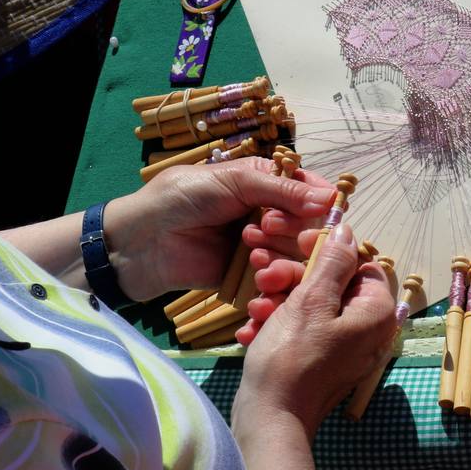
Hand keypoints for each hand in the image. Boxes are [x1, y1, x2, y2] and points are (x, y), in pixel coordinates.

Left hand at [103, 157, 335, 301]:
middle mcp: (268, 216)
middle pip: (307, 230)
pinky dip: (274, 287)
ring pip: (295, 259)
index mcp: (266, 184)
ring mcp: (259, 250)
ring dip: (280, 259)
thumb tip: (330, 199)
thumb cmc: (182, 199)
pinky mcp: (248, 280)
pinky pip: (275, 285)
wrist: (140, 242)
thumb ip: (280, 189)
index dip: (318, 203)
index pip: (309, 193)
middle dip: (293, 232)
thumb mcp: (232, 182)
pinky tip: (259, 283)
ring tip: (252, 258)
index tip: (320, 213)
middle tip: (262, 229)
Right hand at [232, 222, 395, 443]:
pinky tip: (252, 331)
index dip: (327, 250)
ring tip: (255, 310)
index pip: (360, 263)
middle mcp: (366, 330)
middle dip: (292, 278)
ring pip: (310, 306)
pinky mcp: (319, 361)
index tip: (296, 245)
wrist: (269, 421)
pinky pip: (301, 331)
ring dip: (278, 301)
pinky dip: (277, 326)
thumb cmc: (292, 358)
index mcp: (375, 313)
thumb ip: (332, 262)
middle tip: (264, 279)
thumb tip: (347, 230)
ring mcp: (343, 348)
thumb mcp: (310, 301)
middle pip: (331, 283)